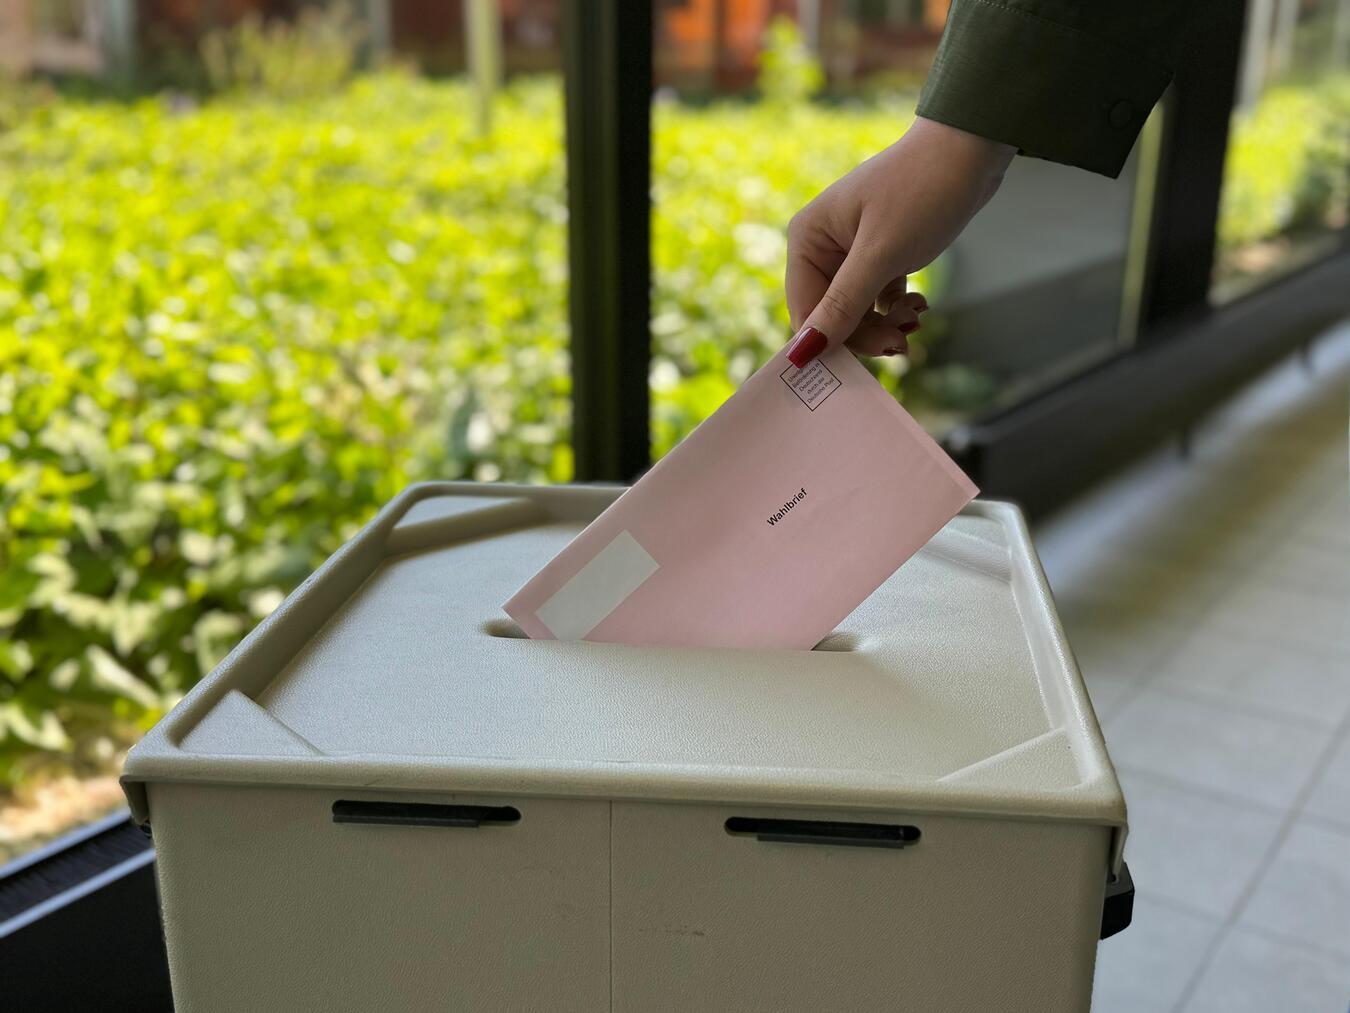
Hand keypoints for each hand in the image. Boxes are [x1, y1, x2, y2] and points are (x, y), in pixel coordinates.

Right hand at [784, 116, 1014, 366]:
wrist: (971, 148)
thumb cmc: (922, 190)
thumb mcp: (881, 255)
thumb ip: (842, 306)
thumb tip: (802, 353)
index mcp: (808, 239)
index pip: (806, 311)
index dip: (832, 341)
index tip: (869, 360)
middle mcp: (823, 244)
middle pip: (831, 314)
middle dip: (866, 332)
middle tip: (904, 342)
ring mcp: (852, 249)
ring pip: (856, 309)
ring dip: (884, 322)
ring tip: (916, 317)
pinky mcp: (881, 251)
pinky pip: (877, 296)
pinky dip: (895, 307)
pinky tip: (918, 305)